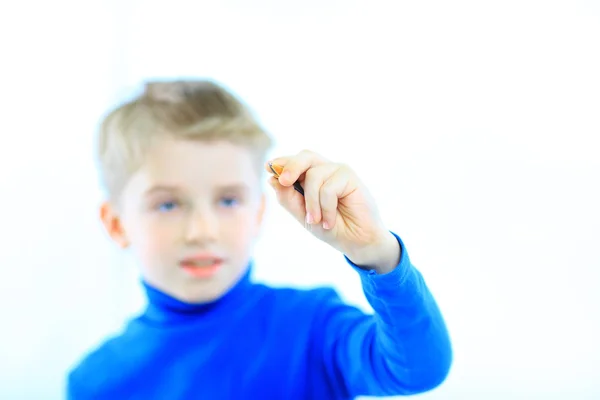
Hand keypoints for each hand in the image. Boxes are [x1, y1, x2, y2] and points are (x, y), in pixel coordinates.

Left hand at [266, 150, 400, 272]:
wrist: (355, 242)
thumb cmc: (330, 228)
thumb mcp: (302, 215)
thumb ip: (288, 198)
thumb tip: (272, 179)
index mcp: (311, 177)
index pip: (295, 162)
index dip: (281, 162)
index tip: (268, 167)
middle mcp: (325, 170)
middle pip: (305, 156)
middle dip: (291, 167)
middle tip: (283, 181)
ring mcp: (338, 172)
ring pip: (314, 176)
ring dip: (311, 203)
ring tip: (316, 221)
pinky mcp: (350, 177)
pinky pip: (328, 188)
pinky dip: (326, 208)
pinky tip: (329, 221)